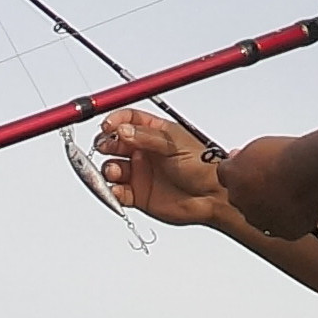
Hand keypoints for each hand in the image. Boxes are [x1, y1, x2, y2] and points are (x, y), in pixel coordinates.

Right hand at [93, 110, 231, 228]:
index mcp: (154, 132)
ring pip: (112, 167)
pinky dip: (112, 191)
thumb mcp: (175, 144)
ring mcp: (140, 172)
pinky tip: (118, 189)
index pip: (128, 120)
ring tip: (115, 171)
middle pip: (114, 142)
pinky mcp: (138, 194)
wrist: (213, 197)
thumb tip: (123, 130)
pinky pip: (117, 191)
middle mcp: (144, 151)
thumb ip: (147, 137)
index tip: (107, 126)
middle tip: (105, 147)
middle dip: (105, 144)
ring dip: (108, 168)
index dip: (115, 121)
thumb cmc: (203, 167)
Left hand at [217, 137, 317, 239]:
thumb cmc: (289, 156)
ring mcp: (261, 220)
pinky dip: (291, 218)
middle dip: (254, 191)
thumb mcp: (260, 145)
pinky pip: (284, 226)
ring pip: (262, 215)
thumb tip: (242, 158)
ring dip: (271, 207)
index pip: (226, 175)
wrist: (312, 172)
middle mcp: (242, 201)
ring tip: (292, 191)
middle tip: (275, 179)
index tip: (249, 167)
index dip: (239, 171)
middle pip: (242, 198)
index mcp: (233, 176)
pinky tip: (301, 205)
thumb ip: (246, 156)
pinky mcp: (283, 232)